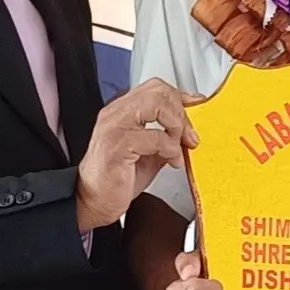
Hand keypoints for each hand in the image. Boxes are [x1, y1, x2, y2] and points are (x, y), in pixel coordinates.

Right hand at [76, 78, 201, 230]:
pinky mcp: (118, 145)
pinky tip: (171, 161)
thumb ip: (167, 136)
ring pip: (157, 105)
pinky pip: (156, 136)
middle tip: (188, 137)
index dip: (180, 97)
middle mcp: (116, 113)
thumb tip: (190, 128)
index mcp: (122, 111)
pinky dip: (171, 149)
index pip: (156, 88)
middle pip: (159, 91)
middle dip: (181, 113)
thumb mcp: (150, 153)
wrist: (93, 201)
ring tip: (177, 147)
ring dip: (176, 126)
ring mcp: (115, 126)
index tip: (196, 109)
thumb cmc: (117, 179)